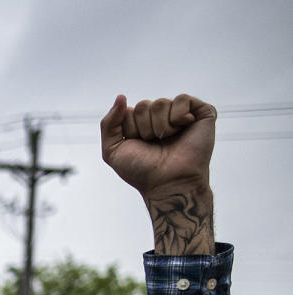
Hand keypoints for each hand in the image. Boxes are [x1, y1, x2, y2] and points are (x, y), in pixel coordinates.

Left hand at [100, 93, 214, 200]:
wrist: (168, 183)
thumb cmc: (141, 171)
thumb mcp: (112, 150)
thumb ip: (108, 124)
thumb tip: (121, 96)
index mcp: (141, 124)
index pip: (128, 111)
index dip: (130, 130)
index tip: (139, 146)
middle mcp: (161, 118)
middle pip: (143, 105)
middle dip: (145, 129)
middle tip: (156, 144)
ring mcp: (180, 115)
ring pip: (161, 103)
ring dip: (160, 126)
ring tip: (168, 140)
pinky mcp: (200, 112)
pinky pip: (182, 99)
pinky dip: (178, 117)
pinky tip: (184, 128)